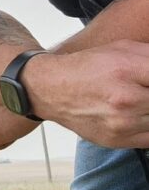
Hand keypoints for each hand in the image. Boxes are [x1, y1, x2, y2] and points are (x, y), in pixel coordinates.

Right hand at [27, 41, 148, 146]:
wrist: (51, 89)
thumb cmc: (89, 66)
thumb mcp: (123, 49)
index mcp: (128, 69)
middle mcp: (126, 98)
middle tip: (144, 90)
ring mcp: (122, 123)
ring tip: (139, 98)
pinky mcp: (118, 140)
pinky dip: (148, 124)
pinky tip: (138, 113)